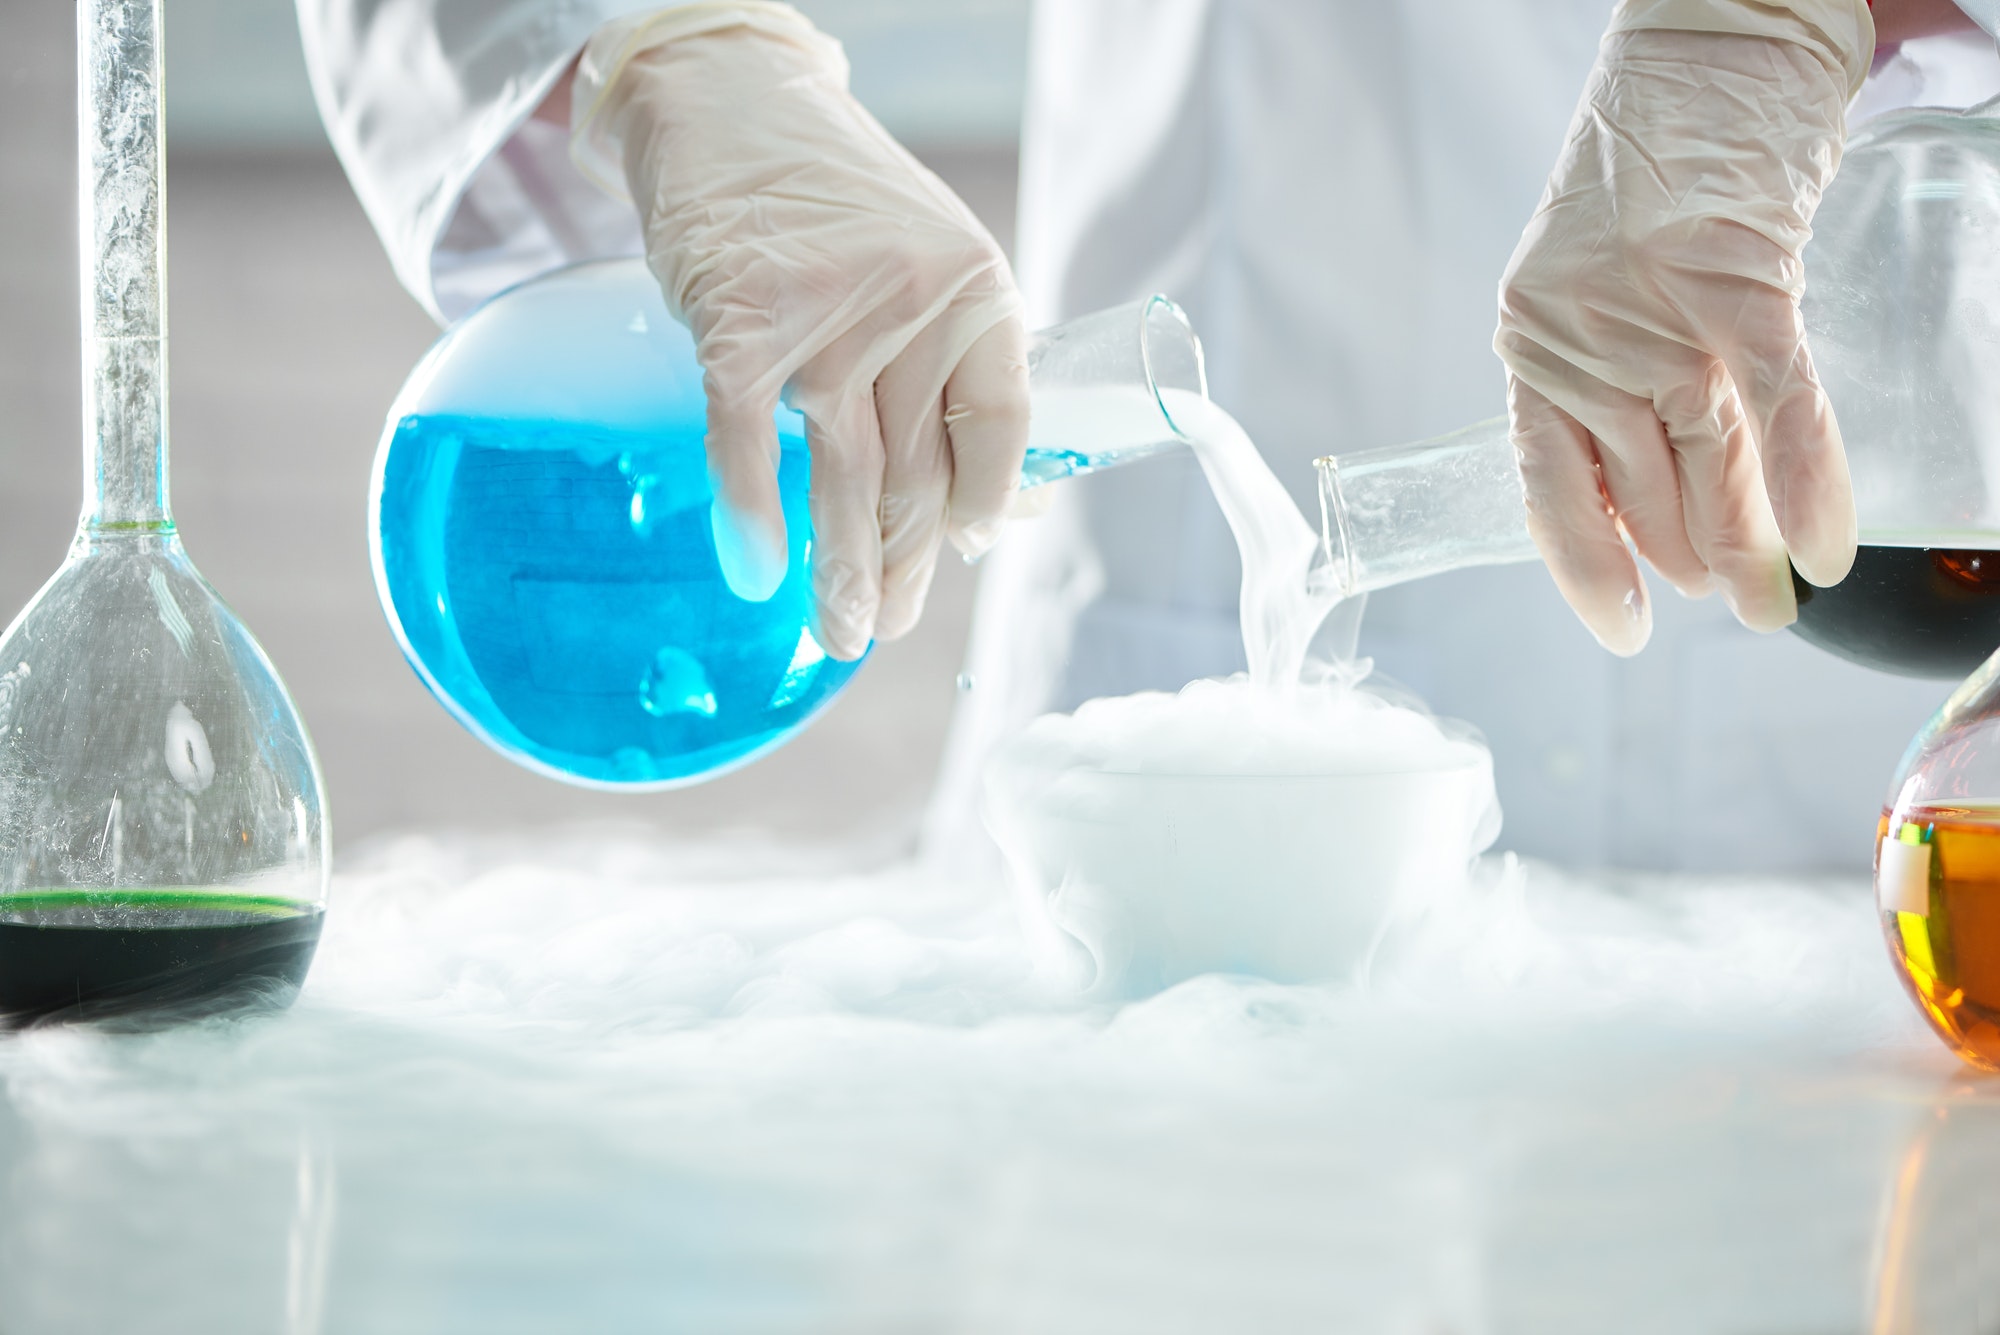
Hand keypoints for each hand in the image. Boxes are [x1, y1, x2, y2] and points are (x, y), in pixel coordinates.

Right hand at [573, 4, 1027, 660]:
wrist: (729, 107)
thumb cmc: (835, 202)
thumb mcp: (932, 265)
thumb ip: (962, 373)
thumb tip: (1000, 507)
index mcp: (977, 290)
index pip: (1002, 427)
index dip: (986, 504)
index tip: (966, 551)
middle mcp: (911, 306)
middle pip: (919, 475)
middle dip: (906, 570)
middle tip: (886, 625)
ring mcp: (823, 319)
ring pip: (847, 481)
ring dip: (845, 573)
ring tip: (844, 631)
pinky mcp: (738, 328)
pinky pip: (747, 448)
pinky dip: (752, 519)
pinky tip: (758, 575)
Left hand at [1495, 8, 1870, 653]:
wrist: (1714, 37)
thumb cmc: (1668, 157)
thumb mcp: (1614, 282)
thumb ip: (1631, 368)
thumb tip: (1684, 469)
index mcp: (1533, 342)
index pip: (1551, 486)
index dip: (1586, 564)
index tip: (1621, 624)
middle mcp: (1577, 338)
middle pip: (1642, 485)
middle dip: (1690, 558)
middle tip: (1736, 604)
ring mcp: (1650, 312)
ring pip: (1705, 463)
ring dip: (1745, 547)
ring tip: (1772, 606)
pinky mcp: (1730, 279)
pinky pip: (1774, 406)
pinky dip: (1806, 480)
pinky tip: (1826, 546)